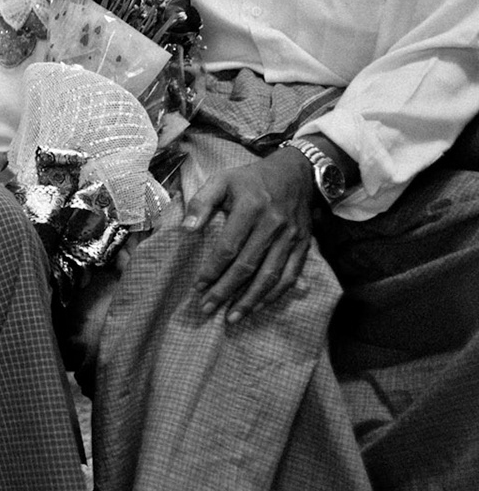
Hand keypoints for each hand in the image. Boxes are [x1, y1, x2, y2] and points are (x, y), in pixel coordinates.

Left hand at [183, 148, 318, 322]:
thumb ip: (202, 202)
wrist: (296, 173)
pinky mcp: (303, 246)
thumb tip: (186, 229)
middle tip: (207, 308)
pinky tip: (259, 306)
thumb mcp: (221, 180)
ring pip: (271, 276)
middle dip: (226, 290)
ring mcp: (291, 238)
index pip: (228, 247)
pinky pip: (290, 275)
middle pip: (248, 266)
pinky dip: (275, 294)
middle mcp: (273, 225)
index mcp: (251, 208)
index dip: (212, 269)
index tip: (197, 286)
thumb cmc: (251, 179)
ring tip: (232, 317)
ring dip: (251, 300)